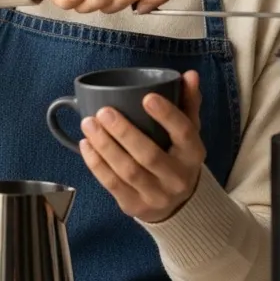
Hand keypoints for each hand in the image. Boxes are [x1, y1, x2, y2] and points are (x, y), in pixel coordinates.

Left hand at [79, 70, 205, 223]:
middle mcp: (178, 178)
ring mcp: (156, 195)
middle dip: (124, 132)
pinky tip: (86, 145)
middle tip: (104, 111)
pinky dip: (96, 164)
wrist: (177, 205)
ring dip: (105, 146)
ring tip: (88, 124)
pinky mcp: (134, 206)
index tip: (147, 97)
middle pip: (149, 154)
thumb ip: (189, 102)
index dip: (167, 115)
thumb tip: (190, 74)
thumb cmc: (178, 157)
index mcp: (194, 154)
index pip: (184, 133)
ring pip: (127, 170)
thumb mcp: (188, 132)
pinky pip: (112, 184)